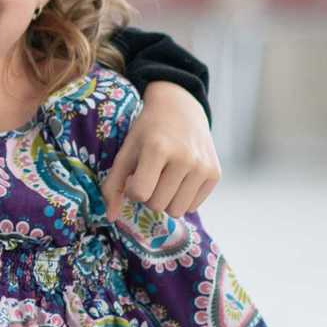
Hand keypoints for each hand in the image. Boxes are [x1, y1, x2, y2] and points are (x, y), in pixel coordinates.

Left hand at [102, 81, 220, 220]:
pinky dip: (182, 198)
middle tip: (151, 175)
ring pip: (177, 211)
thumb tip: (111, 218)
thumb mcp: (125, 152)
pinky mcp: (215, 174)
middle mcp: (184, 158)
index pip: (140, 194)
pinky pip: (193, 207)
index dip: (133, 189)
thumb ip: (113, 185)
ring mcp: (203, 167)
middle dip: (149, 195)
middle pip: (157, 205)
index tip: (135, 175)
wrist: (180, 108)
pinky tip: (180, 178)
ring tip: (165, 178)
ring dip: (166, 200)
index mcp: (157, 149)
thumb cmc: (146, 133)